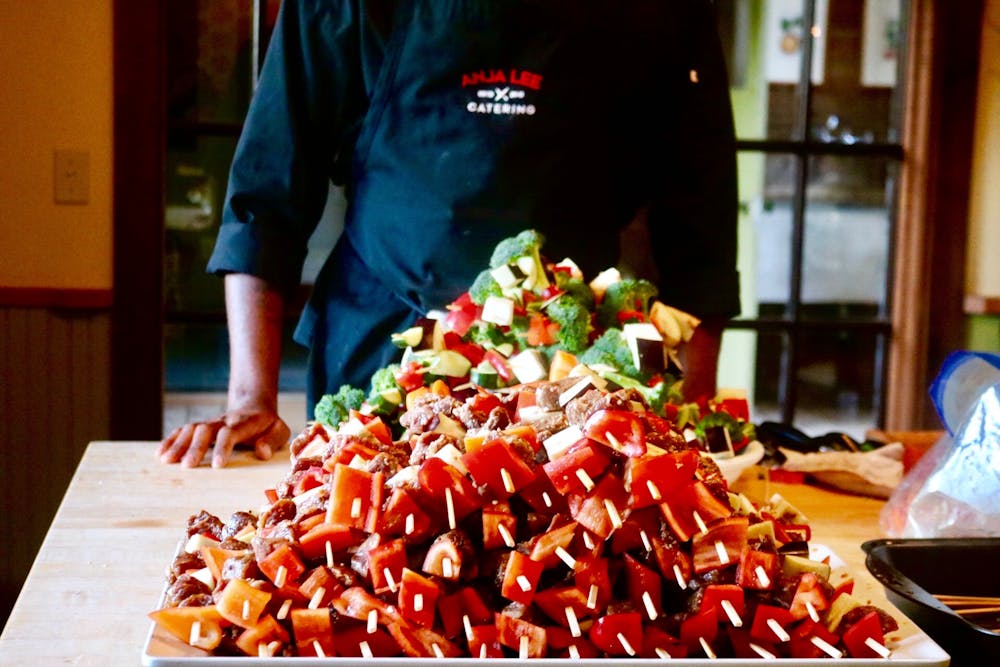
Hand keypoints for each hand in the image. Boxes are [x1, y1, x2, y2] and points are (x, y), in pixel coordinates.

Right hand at [157, 406, 289, 468]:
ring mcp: (211, 423)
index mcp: (245, 423)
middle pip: (206, 430)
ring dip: (178, 444)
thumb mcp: (279, 430)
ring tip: (165, 461)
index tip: (216, 465)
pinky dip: (170, 440)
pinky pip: (183, 431)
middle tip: (186, 467)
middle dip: (195, 447)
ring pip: (191, 429)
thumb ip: (273, 440)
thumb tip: (262, 452)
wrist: (254, 406)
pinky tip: (159, 454)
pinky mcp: (201, 427)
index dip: (223, 447)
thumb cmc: (268, 425)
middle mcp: (224, 421)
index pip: (231, 433)